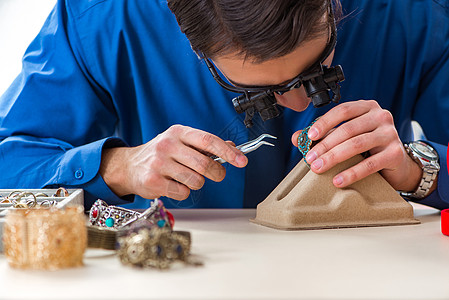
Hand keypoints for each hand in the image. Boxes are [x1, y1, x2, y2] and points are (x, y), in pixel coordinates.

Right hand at [100, 125, 247, 199]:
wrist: (129, 166)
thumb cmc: (161, 154)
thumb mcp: (182, 142)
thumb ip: (206, 146)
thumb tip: (234, 148)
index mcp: (178, 132)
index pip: (208, 140)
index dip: (228, 152)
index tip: (242, 161)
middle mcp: (168, 145)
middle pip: (204, 164)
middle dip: (217, 172)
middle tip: (217, 174)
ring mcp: (159, 163)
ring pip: (195, 181)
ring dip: (198, 183)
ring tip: (187, 178)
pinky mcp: (153, 181)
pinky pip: (183, 192)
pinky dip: (184, 192)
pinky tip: (174, 185)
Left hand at [291, 100, 424, 191]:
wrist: (396, 164)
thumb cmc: (367, 147)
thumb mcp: (344, 137)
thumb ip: (322, 135)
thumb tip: (297, 138)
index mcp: (367, 107)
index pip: (343, 111)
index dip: (325, 122)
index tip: (310, 136)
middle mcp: (381, 116)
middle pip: (347, 129)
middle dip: (325, 145)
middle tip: (310, 159)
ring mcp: (390, 134)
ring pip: (356, 144)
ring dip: (334, 158)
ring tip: (319, 168)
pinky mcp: (396, 153)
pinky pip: (370, 164)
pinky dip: (351, 173)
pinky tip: (338, 180)